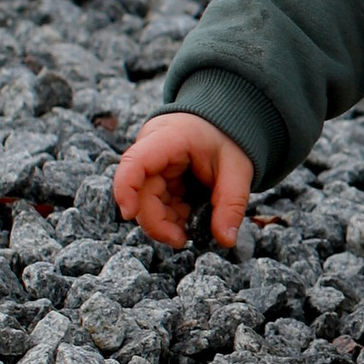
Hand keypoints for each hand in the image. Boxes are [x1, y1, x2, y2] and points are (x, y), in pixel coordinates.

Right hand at [113, 112, 254, 250]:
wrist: (224, 123)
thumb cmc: (229, 139)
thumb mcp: (238, 170)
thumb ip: (232, 204)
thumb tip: (226, 240)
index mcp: (169, 139)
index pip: (135, 162)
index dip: (125, 189)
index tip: (129, 214)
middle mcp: (152, 150)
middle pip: (140, 192)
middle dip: (158, 222)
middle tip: (182, 240)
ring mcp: (152, 165)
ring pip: (147, 202)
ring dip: (167, 221)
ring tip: (192, 227)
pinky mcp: (157, 177)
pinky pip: (157, 202)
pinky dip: (172, 215)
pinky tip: (190, 217)